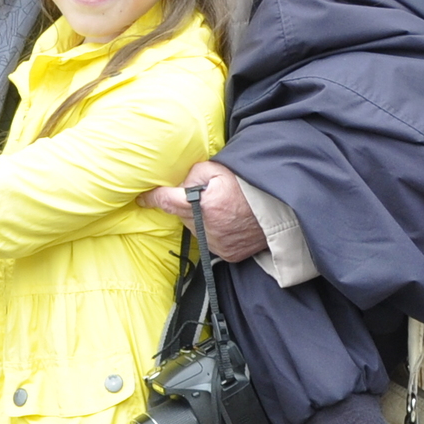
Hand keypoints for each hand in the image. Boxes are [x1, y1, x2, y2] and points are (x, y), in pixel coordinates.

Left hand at [140, 161, 271, 262]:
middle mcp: (208, 229)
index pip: (167, 201)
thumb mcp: (218, 169)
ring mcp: (218, 244)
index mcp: (204, 205)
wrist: (283, 210)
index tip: (141, 198)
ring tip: (220, 208)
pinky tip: (227, 222)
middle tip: (206, 195)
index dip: (152, 198)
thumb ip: (192, 175)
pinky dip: (212, 232)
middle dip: (186, 205)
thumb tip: (177, 186)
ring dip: (199, 219)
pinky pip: (209, 241)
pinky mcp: (227, 254)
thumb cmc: (250, 185)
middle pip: (182, 215)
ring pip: (194, 229)